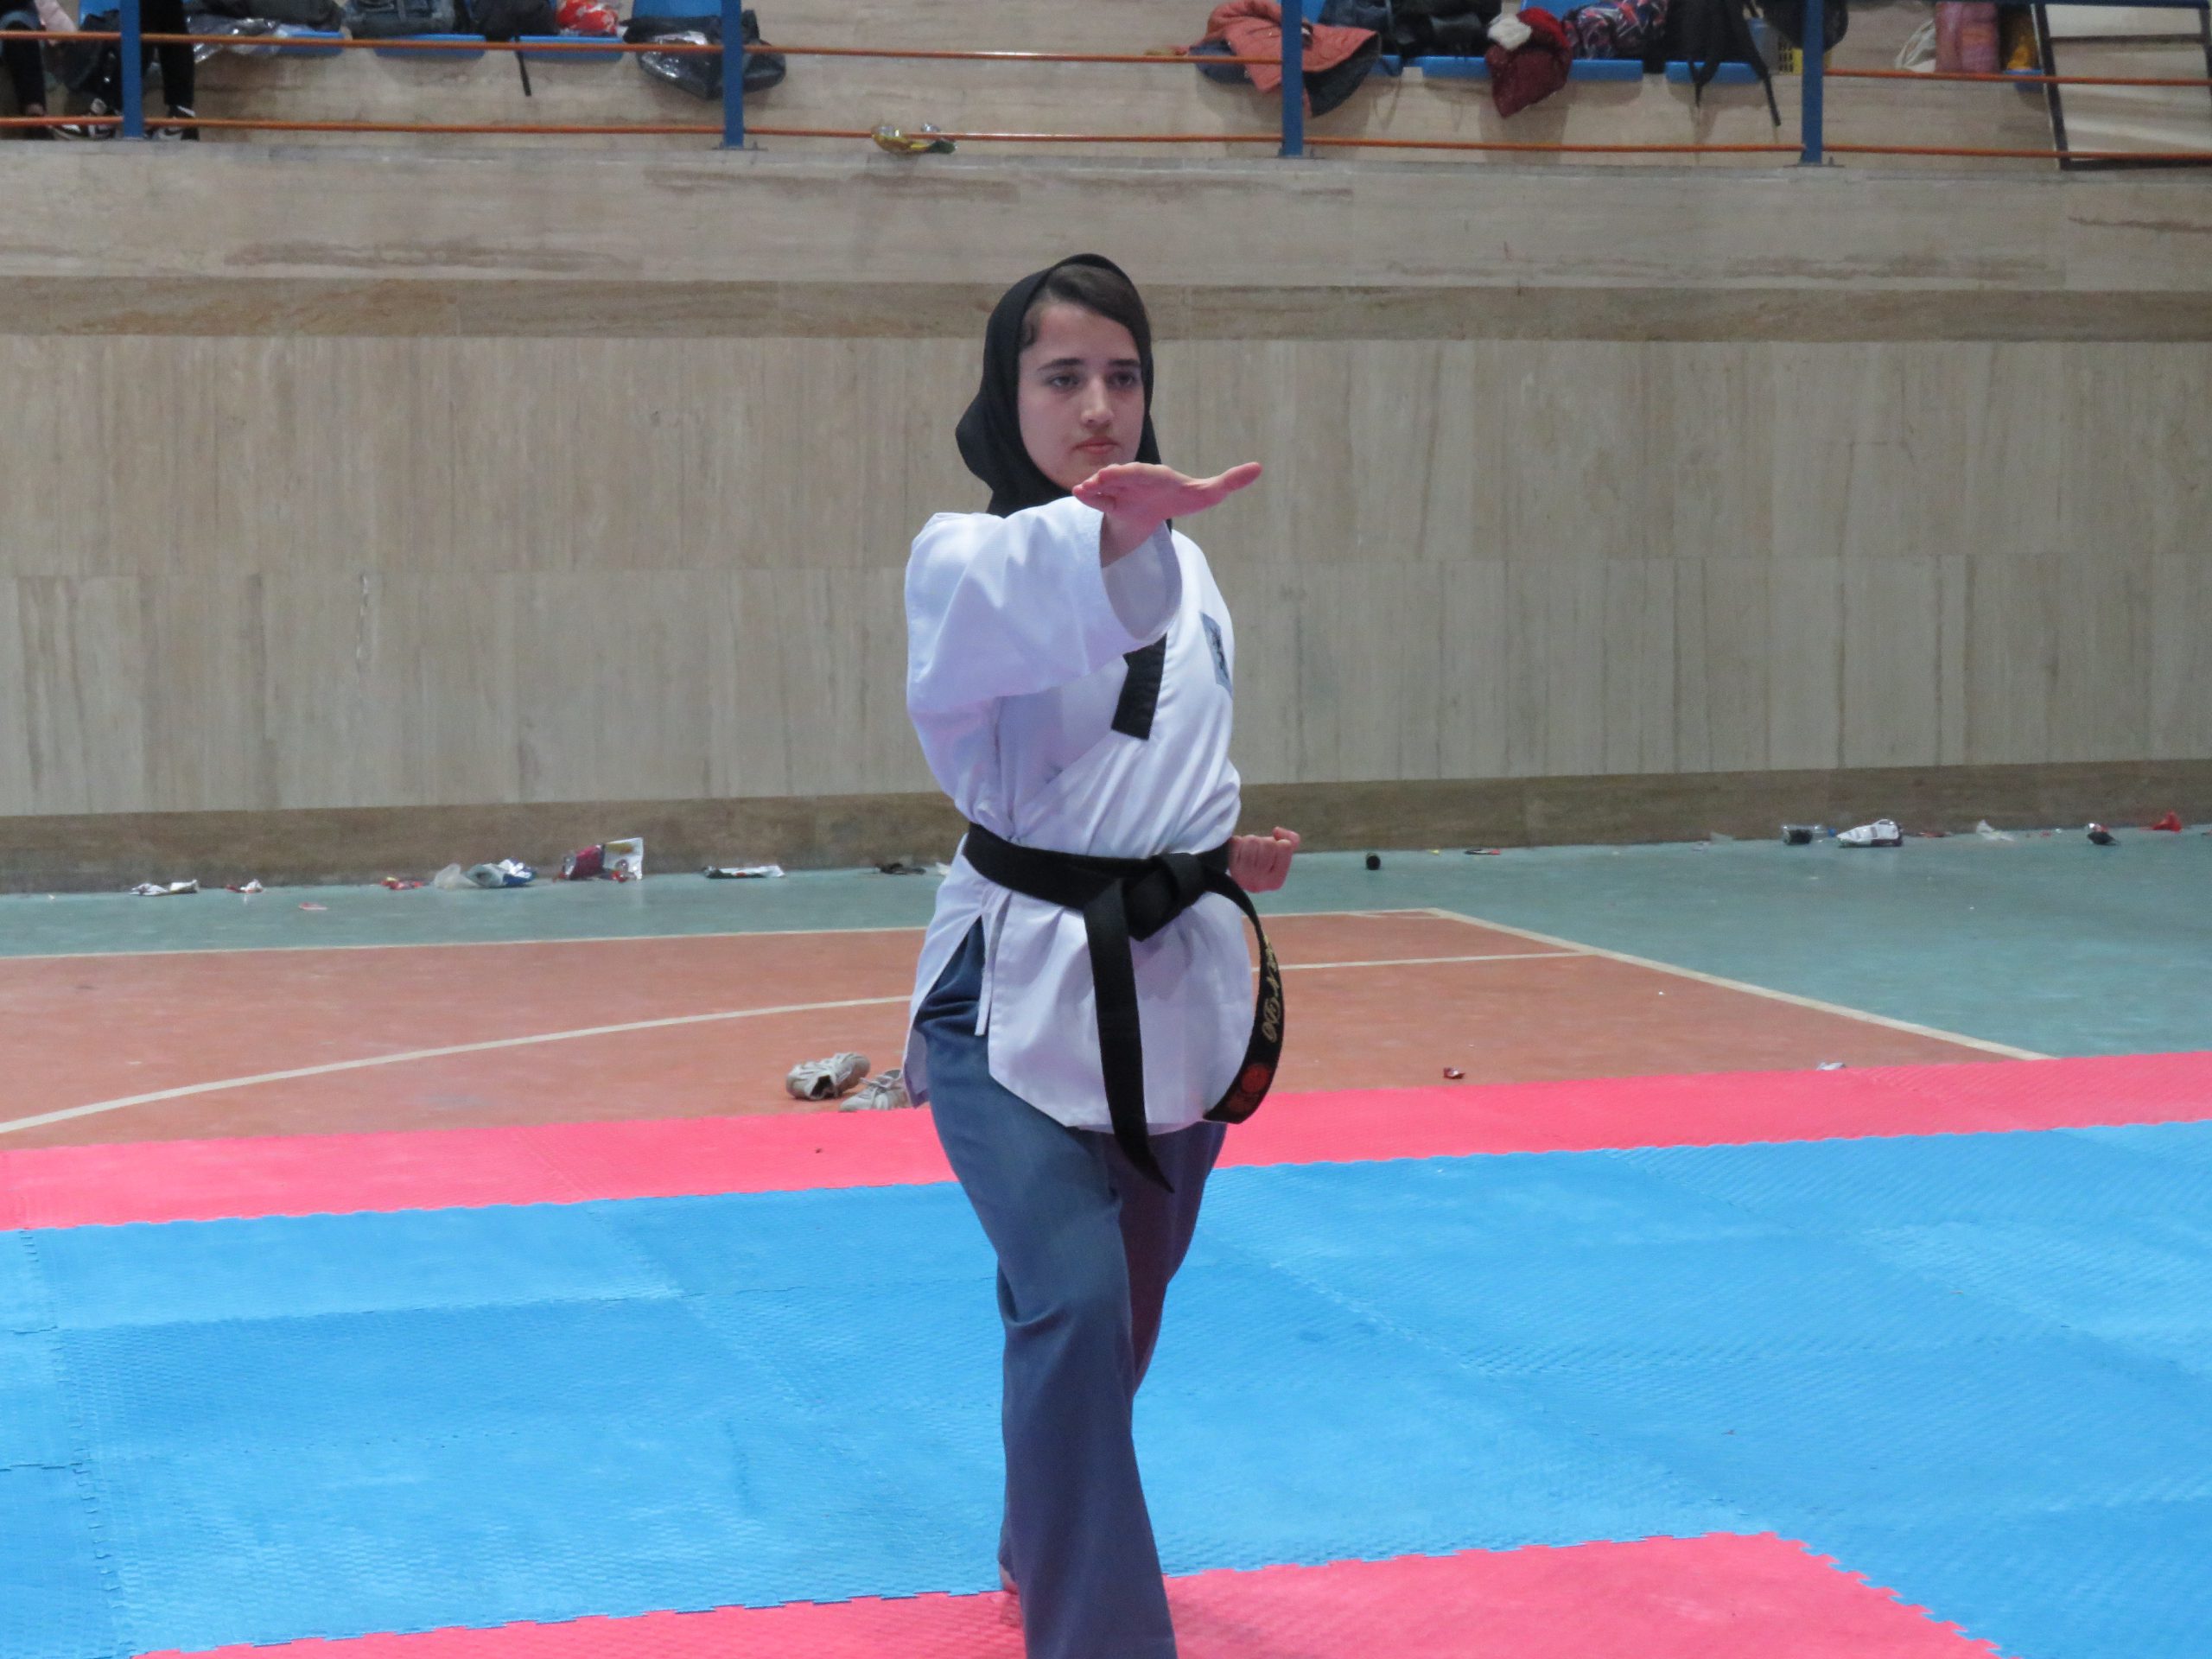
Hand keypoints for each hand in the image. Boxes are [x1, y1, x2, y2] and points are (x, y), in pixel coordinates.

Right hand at [1074, 461, 1261, 561]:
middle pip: (1126, 476)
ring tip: (1083, 489)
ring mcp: (1122, 490)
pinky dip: (1089, 498)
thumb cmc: (1183, 497)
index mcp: (1160, 475)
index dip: (1140, 473)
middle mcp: (1138, 479)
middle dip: (1114, 476)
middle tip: (1101, 477)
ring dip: (1096, 486)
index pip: (1150, 472)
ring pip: (1108, 486)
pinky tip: (1077, 495)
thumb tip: (1258, 468)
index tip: (1131, 472)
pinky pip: (1099, 501)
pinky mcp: (1112, 504)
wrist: (1157, 510)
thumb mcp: (1208, 493)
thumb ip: (1230, 481)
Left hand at [1229, 826, 1299, 893]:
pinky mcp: (1230, 866)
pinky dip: (1238, 841)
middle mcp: (1260, 882)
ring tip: (1249, 850)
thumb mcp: (1281, 856)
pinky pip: (1237, 842)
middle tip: (1259, 850)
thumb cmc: (1263, 863)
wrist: (1235, 878)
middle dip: (1264, 842)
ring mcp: (1244, 875)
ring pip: (1253, 841)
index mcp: (1276, 881)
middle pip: (1269, 844)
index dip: (1279, 843)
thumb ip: (1292, 841)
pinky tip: (1238, 850)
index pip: (1285, 847)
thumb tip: (1277, 831)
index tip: (1273, 851)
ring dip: (1250, 840)